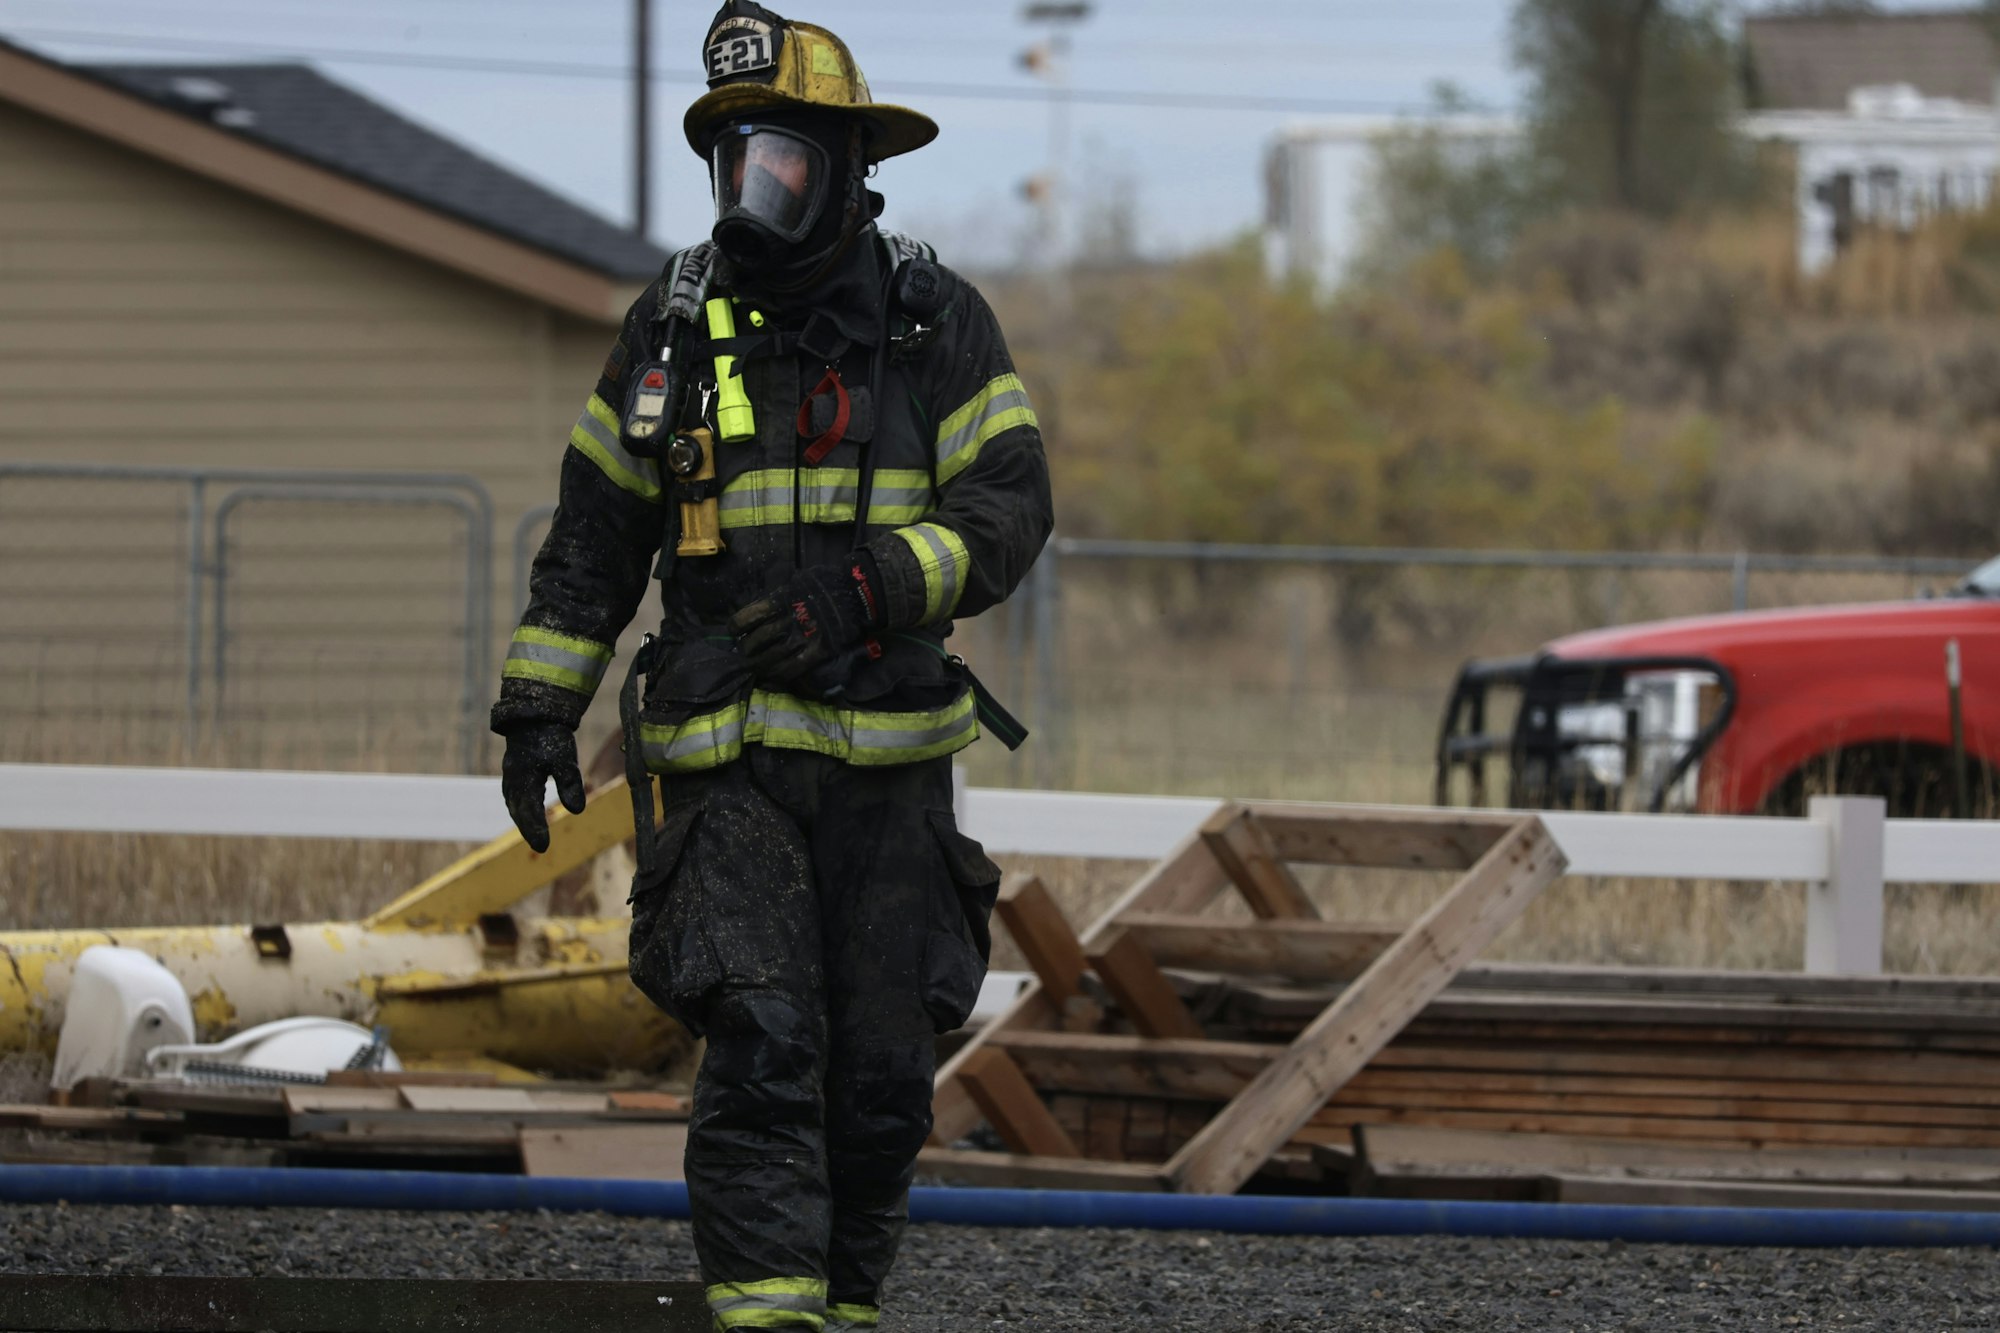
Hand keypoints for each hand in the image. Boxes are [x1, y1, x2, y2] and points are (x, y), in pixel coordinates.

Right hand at [501, 722, 585, 852]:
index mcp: (524, 778)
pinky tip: (527, 813)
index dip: (536, 829)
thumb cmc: (550, 735)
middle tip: (540, 847)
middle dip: (528, 828)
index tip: (544, 846)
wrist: (534, 713)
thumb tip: (578, 811)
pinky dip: (520, 807)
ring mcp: (511, 774)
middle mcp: (513, 779)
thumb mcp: (565, 759)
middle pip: (518, 811)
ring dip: (523, 819)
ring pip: (514, 803)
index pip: (529, 811)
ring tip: (534, 835)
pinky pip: (514, 795)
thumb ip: (570, 784)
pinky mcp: (514, 769)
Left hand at [729, 557, 881, 688]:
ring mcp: (800, 639)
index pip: (745, 619)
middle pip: (753, 643)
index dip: (736, 628)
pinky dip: (778, 675)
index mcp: (778, 601)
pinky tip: (773, 675)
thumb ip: (778, 597)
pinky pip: (790, 669)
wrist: (856, 594)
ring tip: (757, 667)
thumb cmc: (826, 583)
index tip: (736, 632)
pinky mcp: (815, 653)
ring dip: (759, 665)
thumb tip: (763, 608)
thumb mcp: (796, 582)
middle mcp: (785, 622)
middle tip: (747, 652)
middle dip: (747, 650)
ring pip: (768, 660)